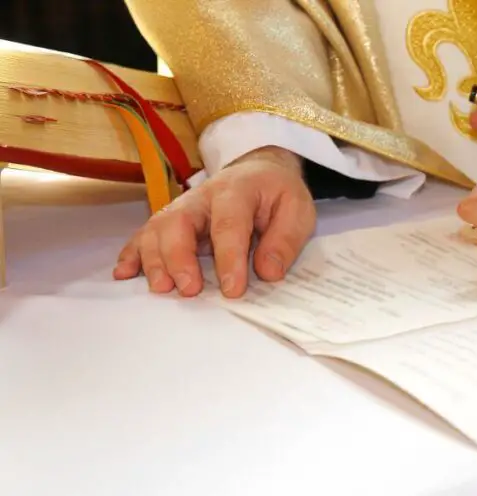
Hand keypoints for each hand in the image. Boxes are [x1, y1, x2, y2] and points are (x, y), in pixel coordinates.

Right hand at [113, 146, 315, 297]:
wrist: (258, 170)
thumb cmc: (277, 194)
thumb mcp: (298, 210)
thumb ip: (285, 240)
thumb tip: (268, 272)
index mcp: (237, 191)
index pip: (229, 225)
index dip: (228, 259)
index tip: (232, 290)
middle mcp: (202, 197)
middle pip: (179, 222)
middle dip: (179, 258)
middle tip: (188, 290)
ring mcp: (181, 207)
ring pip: (157, 228)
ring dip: (153, 259)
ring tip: (160, 288)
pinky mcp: (170, 218)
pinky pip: (145, 233)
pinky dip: (132, 253)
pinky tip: (124, 273)